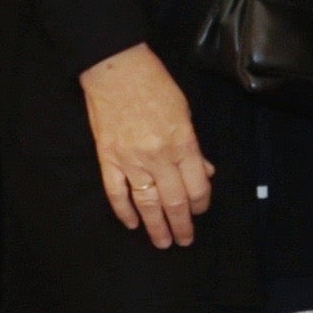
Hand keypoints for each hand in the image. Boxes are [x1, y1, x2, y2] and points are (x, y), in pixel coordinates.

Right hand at [79, 47, 212, 247]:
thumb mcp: (184, 112)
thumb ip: (194, 146)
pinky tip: (132, 224)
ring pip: (147, 203)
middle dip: (182, 224)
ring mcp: (131, 161)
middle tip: (184, 241)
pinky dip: (124, 211)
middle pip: (174, 200)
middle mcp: (159, 157)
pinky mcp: (108, 159)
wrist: (115, 70)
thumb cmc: (155, 85)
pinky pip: (117, 193)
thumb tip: (204, 171)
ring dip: (156, 226)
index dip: (201, 204)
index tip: (200, 211)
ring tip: (162, 243)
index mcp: (182, 143)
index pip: (197, 186)